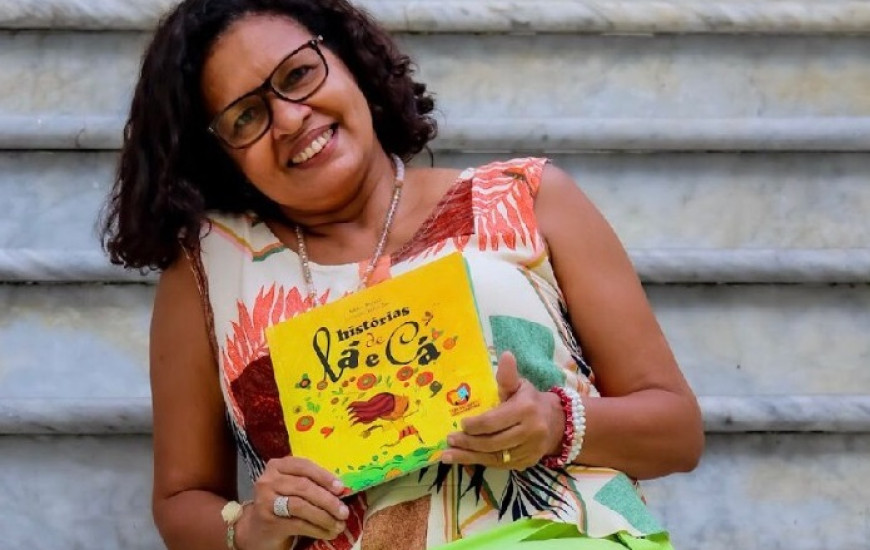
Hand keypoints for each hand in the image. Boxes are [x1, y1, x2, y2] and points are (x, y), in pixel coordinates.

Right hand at [235, 456, 349, 549]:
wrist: (255, 529)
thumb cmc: (281, 503)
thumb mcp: (292, 487)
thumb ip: (310, 482)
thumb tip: (341, 489)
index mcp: (277, 466)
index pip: (304, 466)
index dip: (324, 476)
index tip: (341, 488)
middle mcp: (268, 480)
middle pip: (304, 487)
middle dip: (328, 500)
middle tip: (344, 512)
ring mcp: (266, 500)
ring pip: (301, 506)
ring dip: (324, 517)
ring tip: (339, 525)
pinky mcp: (268, 521)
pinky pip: (298, 524)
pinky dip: (317, 529)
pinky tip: (328, 533)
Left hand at [441, 351, 565, 469]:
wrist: (557, 423)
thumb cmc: (531, 401)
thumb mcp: (520, 385)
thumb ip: (508, 376)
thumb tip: (506, 355)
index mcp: (526, 410)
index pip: (494, 421)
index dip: (475, 425)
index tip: (461, 424)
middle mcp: (529, 432)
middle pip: (493, 442)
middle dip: (468, 442)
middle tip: (449, 440)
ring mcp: (528, 451)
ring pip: (495, 457)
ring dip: (469, 456)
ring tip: (448, 455)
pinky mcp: (526, 463)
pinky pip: (500, 465)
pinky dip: (481, 462)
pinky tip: (465, 460)